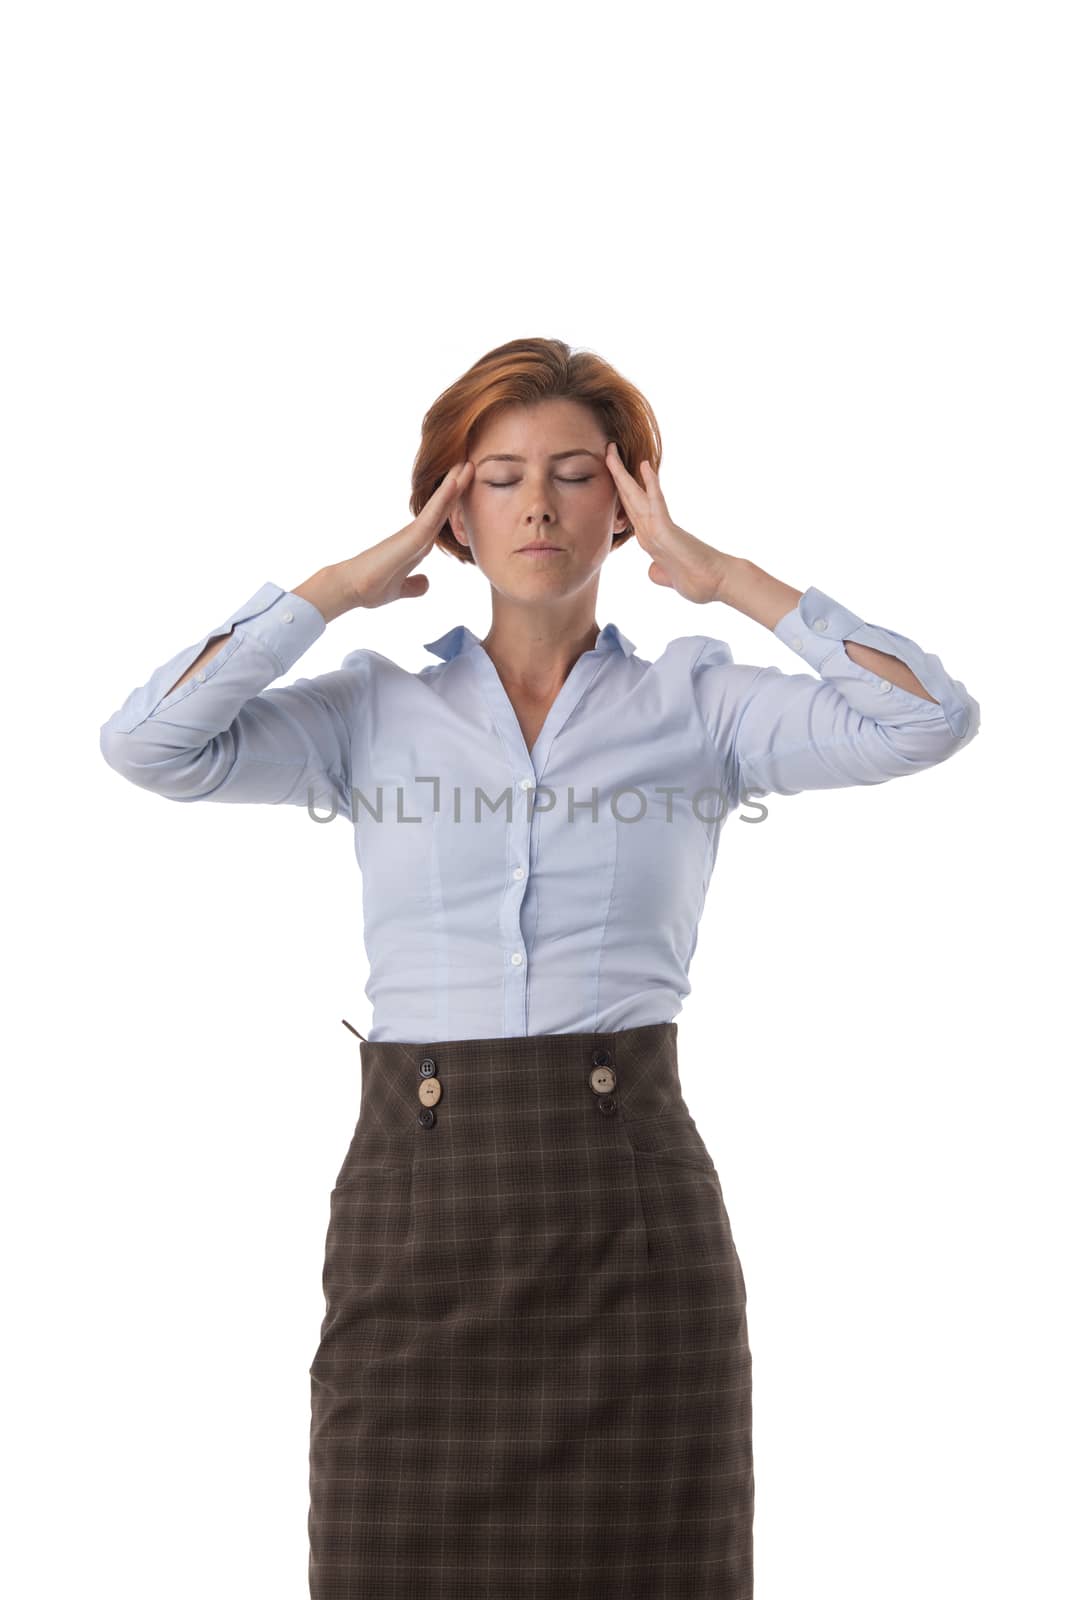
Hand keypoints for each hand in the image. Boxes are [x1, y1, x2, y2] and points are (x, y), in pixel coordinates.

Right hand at [336, 460, 473, 609]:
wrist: (350, 589)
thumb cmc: (370, 587)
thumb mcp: (400, 588)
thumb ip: (413, 585)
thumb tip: (426, 583)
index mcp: (417, 546)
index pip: (440, 521)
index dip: (455, 504)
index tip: (468, 486)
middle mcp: (416, 536)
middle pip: (442, 508)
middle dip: (458, 486)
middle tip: (471, 463)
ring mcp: (412, 534)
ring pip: (438, 506)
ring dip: (453, 485)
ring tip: (467, 462)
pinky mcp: (409, 538)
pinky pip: (431, 517)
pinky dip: (443, 500)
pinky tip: (455, 483)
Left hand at [604, 442, 731, 603]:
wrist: (720, 583)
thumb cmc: (700, 581)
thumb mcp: (669, 577)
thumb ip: (659, 571)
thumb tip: (652, 570)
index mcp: (652, 539)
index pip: (631, 511)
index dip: (620, 493)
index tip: (612, 476)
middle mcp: (654, 530)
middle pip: (630, 497)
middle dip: (616, 474)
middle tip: (608, 449)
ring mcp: (660, 529)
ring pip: (637, 496)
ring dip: (623, 474)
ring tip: (612, 450)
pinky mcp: (669, 531)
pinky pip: (656, 504)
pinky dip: (650, 485)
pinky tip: (645, 467)